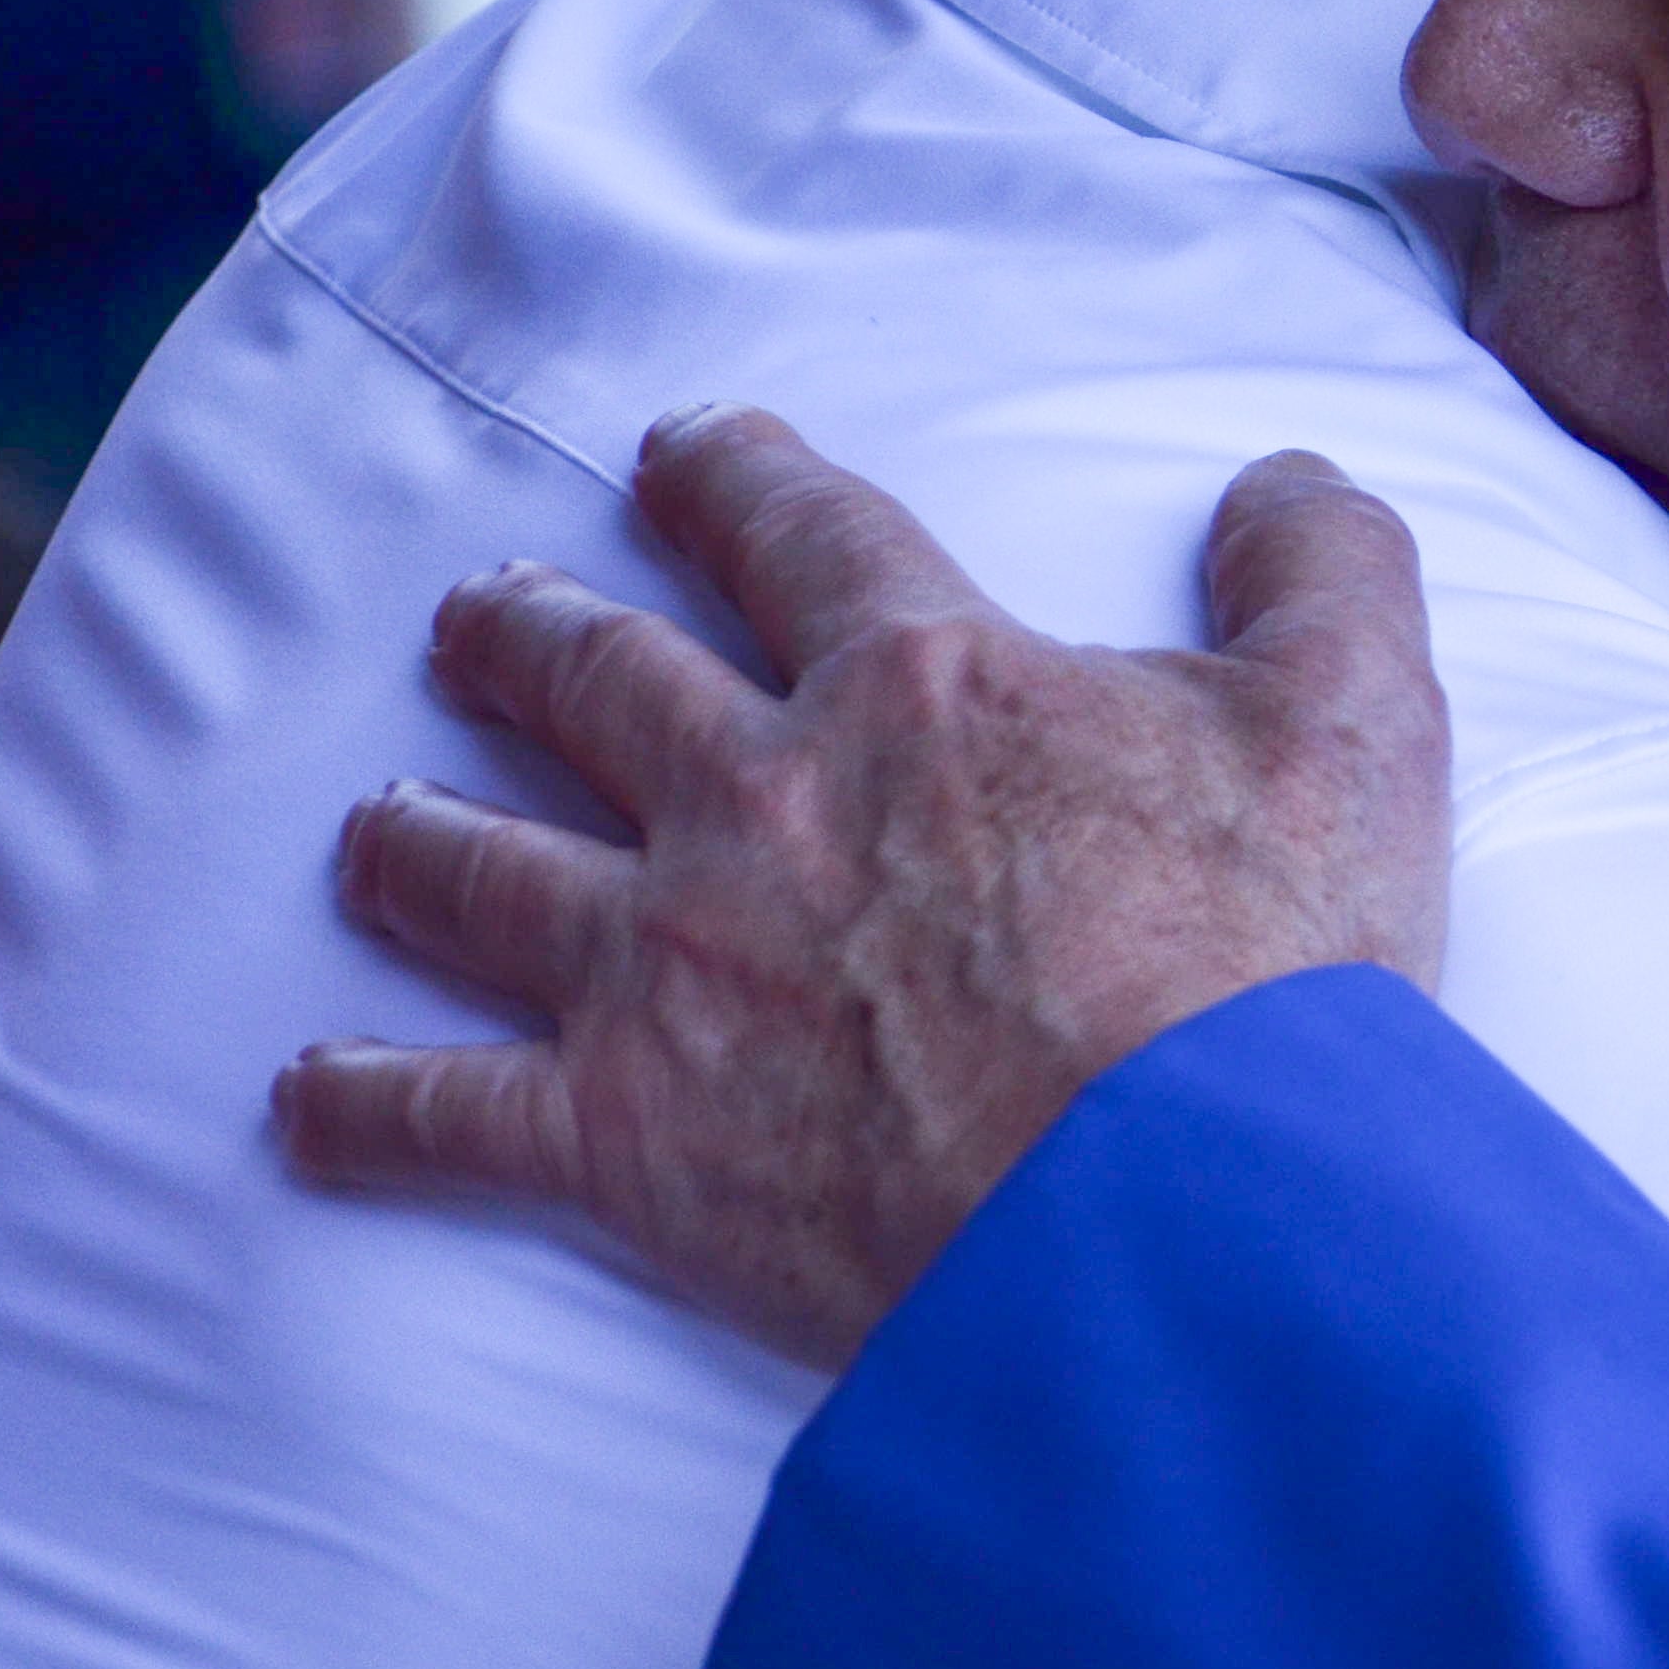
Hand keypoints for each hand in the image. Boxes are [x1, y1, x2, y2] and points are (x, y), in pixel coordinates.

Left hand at [274, 408, 1451, 1368]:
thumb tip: (1279, 483)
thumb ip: (1322, 570)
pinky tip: (307, 1098)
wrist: (1182, 1216)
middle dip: (530, 632)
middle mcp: (760, 795)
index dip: (730, 477)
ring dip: (421, 832)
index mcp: (920, 681)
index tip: (682, 453)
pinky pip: (444, 1118)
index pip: (794, 533)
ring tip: (381, 817)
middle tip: (483, 614)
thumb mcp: (1360, 724)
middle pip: (597, 678)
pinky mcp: (623, 1140)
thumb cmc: (1277, 973)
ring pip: (486, 867)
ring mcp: (670, 967)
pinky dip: (361, 1108)